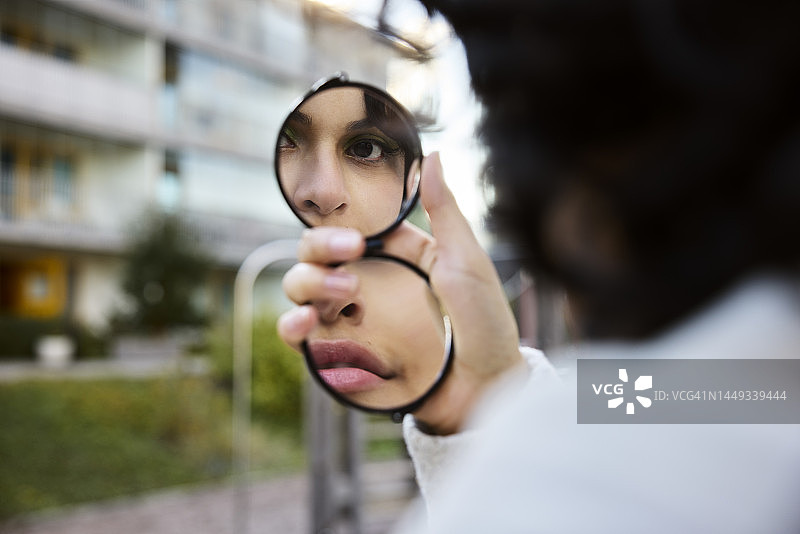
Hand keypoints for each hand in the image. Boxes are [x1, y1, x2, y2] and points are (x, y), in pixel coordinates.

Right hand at [277, 152, 522, 433]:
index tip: (356, 239)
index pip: (348, 229)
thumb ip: (445, 210)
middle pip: (315, 253)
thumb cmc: (485, 324)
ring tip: (347, 295)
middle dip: (320, 248)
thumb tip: (434, 155)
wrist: (485, 389)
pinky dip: (290, 325)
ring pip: (301, 287)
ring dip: (309, 282)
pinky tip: (305, 322)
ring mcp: (350, 319)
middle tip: (350, 256)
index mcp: (394, 256)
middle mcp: (366, 284)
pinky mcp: (340, 355)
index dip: (340, 227)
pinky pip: (300, 336)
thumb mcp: (466, 260)